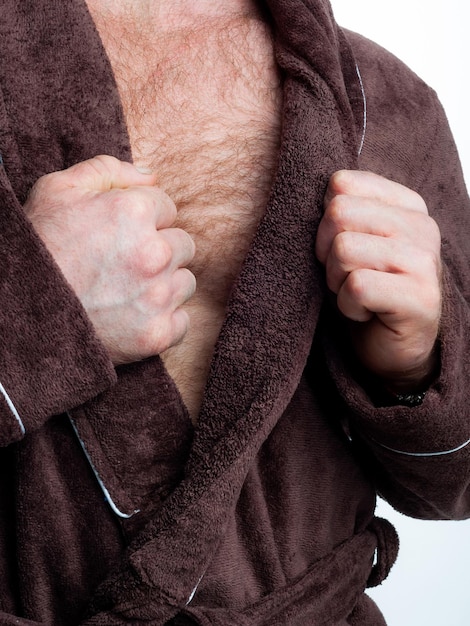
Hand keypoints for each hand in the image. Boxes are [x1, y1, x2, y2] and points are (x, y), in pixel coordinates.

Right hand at [24, 155, 195, 364]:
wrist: (17, 312)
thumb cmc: (38, 247)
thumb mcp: (57, 191)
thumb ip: (108, 171)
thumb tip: (152, 176)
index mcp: (134, 211)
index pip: (167, 208)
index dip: (142, 220)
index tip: (119, 236)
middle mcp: (153, 254)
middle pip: (183, 245)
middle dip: (159, 250)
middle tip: (123, 264)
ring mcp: (156, 297)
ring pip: (184, 282)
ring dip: (164, 285)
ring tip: (125, 290)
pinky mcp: (156, 335)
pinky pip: (182, 321)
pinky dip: (163, 321)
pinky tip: (133, 316)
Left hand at [315, 170, 441, 389]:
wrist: (391, 345)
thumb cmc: (366, 291)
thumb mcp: (352, 242)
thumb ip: (340, 213)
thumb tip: (308, 195)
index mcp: (406, 205)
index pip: (341, 184)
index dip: (324, 221)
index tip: (342, 247)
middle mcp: (421, 226)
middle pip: (338, 213)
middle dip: (326, 252)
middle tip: (346, 276)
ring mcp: (424, 261)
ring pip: (344, 249)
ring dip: (337, 281)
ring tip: (356, 294)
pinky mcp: (419, 297)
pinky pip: (356, 287)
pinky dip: (347, 306)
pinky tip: (364, 312)